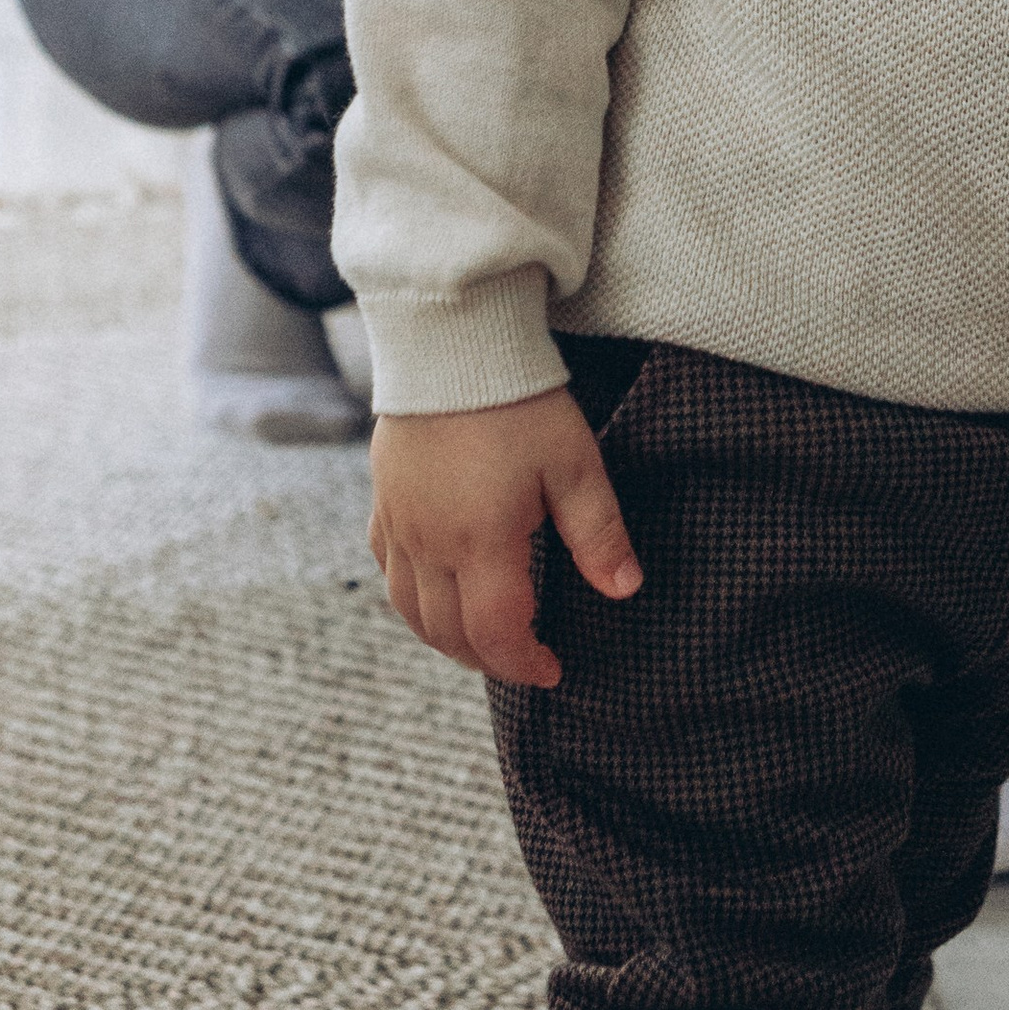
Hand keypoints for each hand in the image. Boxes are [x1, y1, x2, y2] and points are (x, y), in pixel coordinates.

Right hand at [369, 388, 640, 686]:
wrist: (452, 340)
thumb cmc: (520, 401)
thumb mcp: (575, 464)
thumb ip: (598, 534)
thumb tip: (624, 590)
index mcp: (482, 541)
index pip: (496, 634)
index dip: (525, 664)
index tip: (553, 669)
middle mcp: (430, 543)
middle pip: (448, 633)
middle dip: (488, 659)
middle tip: (523, 659)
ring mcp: (400, 524)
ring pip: (410, 610)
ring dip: (445, 638)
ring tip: (482, 640)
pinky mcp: (383, 501)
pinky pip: (388, 570)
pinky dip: (413, 598)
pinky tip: (437, 591)